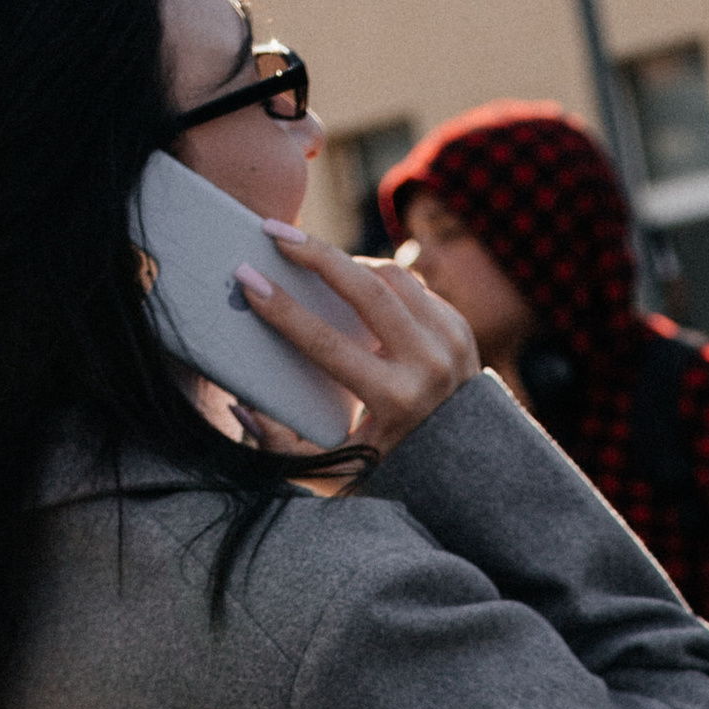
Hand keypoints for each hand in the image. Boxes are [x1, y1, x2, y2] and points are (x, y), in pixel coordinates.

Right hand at [232, 229, 479, 453]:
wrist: (467, 475)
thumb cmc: (390, 473)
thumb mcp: (334, 475)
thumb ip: (282, 447)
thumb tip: (241, 404)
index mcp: (396, 402)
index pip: (328, 344)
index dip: (283, 310)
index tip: (248, 280)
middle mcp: (429, 367)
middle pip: (367, 290)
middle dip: (316, 255)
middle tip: (276, 234)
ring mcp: (451, 343)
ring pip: (392, 277)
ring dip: (347, 261)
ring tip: (309, 253)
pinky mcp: (460, 329)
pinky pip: (411, 287)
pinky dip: (377, 278)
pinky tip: (349, 278)